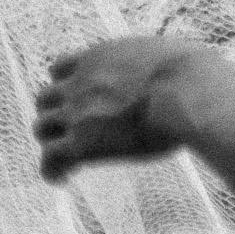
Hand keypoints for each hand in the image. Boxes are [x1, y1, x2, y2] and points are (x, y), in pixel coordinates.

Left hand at [31, 37, 204, 181]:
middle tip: (68, 133)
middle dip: (53, 115)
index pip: (60, 68)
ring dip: (50, 142)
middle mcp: (78, 83)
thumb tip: (188, 66)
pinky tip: (61, 180)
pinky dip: (51, 169)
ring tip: (65, 160)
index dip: (64, 85)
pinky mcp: (82, 142)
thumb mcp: (167, 53)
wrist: (187, 91)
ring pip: (41, 128)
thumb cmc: (193, 73)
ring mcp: (76, 113)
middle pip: (45, 99)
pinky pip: (51, 157)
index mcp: (97, 58)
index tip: (74, 100)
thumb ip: (158, 61)